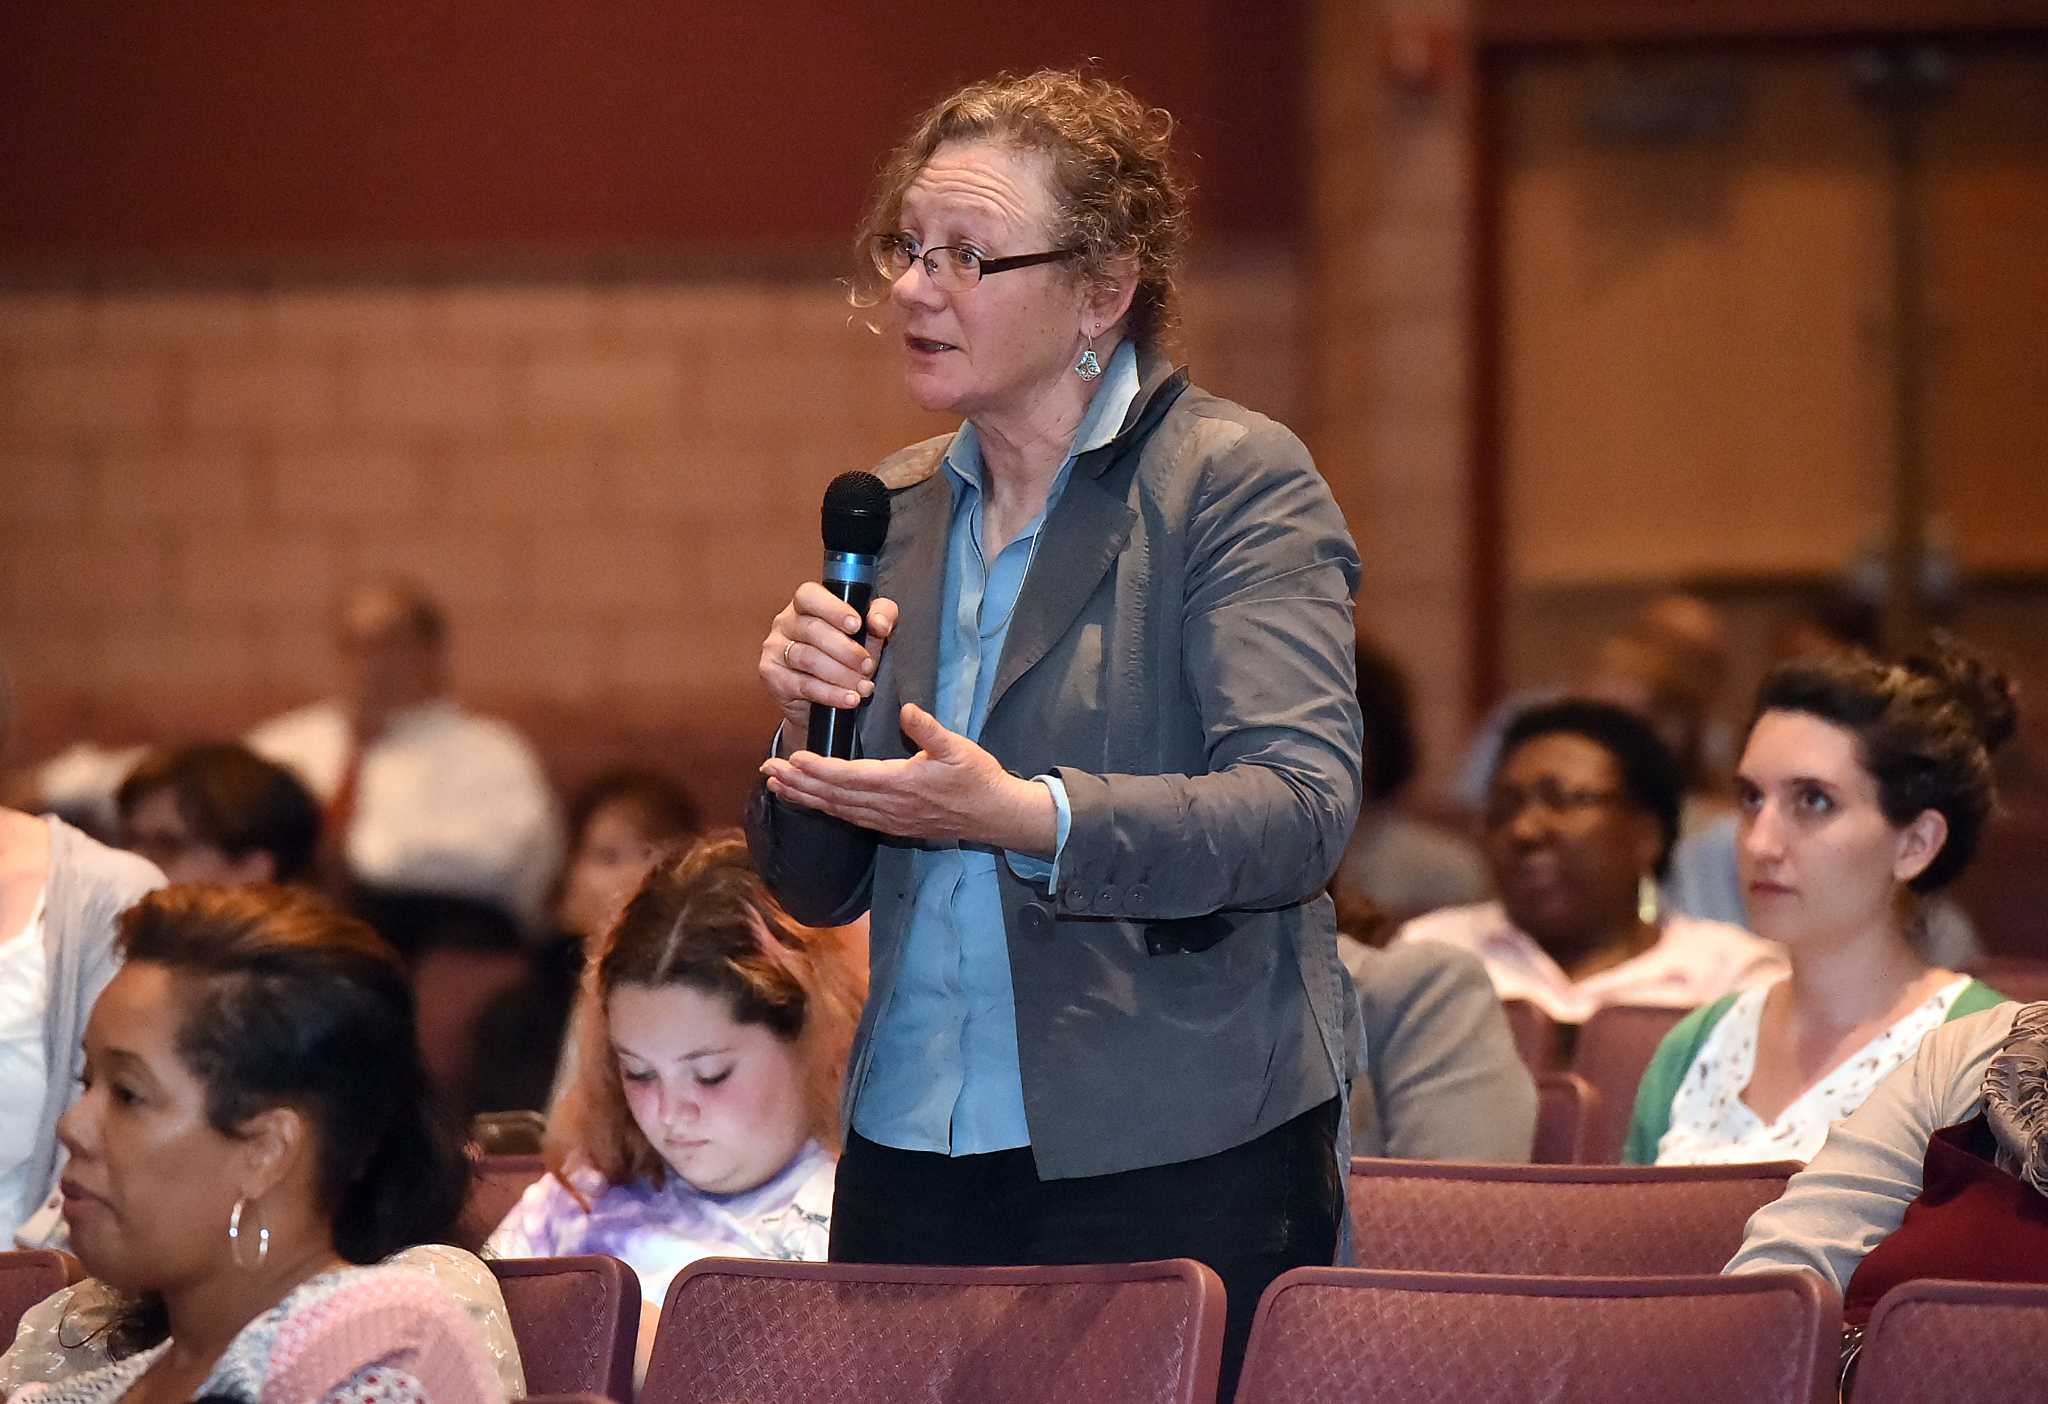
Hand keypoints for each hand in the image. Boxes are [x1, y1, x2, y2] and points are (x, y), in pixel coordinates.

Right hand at [759, 585, 899, 751]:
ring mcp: (774, 649)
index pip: (810, 595)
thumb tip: (879, 624)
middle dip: (846, 650)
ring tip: (863, 687)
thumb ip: (881, 617)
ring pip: (807, 658)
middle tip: (868, 666)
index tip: (857, 625)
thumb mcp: (870, 632)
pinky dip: (830, 694)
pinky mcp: (771, 676)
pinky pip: (803, 685)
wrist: (823, 702)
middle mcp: (785, 622)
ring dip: (841, 675)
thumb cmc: (846, 658)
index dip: (833, 609)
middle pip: (813, 629)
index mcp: (805, 605)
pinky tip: (849, 699)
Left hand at [761, 704, 1056, 854]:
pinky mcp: (892, 826)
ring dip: (805, 798)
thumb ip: (930, 731)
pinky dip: (826, 809)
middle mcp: (888, 807)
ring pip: (838, 810)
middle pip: (833, 796)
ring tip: (777, 786)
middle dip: (798, 783)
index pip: (848, 777)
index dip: (818, 769)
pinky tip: (811, 802)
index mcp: (900, 784)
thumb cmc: (978, 778)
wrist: (996, 816)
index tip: (792, 758)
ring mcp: (888, 820)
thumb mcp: (959, 748)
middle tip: (768, 771)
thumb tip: (907, 711)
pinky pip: (851, 818)